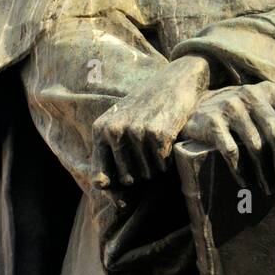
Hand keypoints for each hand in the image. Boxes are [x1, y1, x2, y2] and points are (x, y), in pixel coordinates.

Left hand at [91, 56, 210, 188]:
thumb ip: (111, 155)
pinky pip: (163, 165)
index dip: (113, 192)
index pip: (99, 178)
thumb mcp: (121, 123)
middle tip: (149, 153)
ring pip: (148, 174)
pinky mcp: (158, 133)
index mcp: (100, 130)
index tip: (126, 195)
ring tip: (159, 143)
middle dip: (141, 174)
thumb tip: (106, 193)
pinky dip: (169, 159)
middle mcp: (114, 131)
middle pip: (128, 179)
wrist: (176, 79)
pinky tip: (170, 140)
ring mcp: (136, 132)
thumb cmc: (147, 108)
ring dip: (157, 167)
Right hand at [180, 81, 274, 193]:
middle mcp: (250, 95)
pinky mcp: (213, 122)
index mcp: (267, 91)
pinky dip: (240, 170)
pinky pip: (231, 152)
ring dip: (263, 172)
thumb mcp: (259, 103)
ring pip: (255, 146)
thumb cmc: (237, 111)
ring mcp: (230, 107)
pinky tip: (245, 182)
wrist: (197, 108)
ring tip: (267, 188)